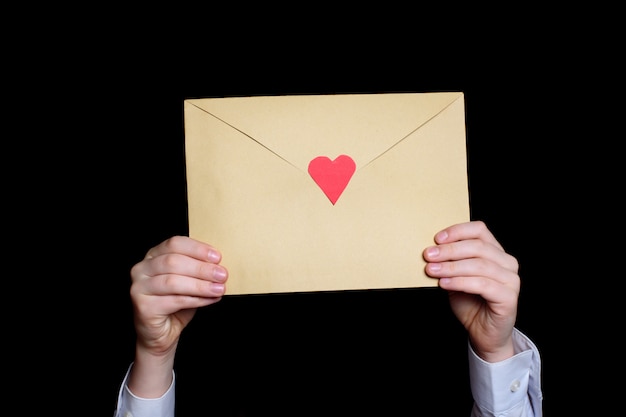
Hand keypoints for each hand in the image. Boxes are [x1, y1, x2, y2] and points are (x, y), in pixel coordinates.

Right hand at [127, 236, 227, 397]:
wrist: (161, 333)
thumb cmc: (176, 303)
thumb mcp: (189, 281)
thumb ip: (199, 270)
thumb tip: (219, 266)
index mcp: (153, 255)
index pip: (175, 244)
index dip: (198, 249)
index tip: (217, 257)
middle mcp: (142, 268)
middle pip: (174, 262)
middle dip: (202, 268)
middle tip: (222, 275)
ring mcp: (139, 287)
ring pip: (173, 282)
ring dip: (200, 285)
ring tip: (218, 289)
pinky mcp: (143, 306)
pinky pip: (174, 300)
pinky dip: (196, 300)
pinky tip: (209, 300)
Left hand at [423, 221, 518, 361]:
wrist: (483, 333)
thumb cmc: (470, 302)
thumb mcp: (455, 277)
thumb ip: (449, 262)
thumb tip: (431, 251)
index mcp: (496, 252)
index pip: (479, 230)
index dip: (458, 231)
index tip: (437, 239)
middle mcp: (507, 263)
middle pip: (478, 247)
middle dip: (450, 250)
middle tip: (429, 255)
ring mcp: (511, 280)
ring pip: (480, 265)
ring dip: (452, 266)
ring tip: (432, 270)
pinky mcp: (509, 297)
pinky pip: (483, 285)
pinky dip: (460, 282)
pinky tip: (444, 284)